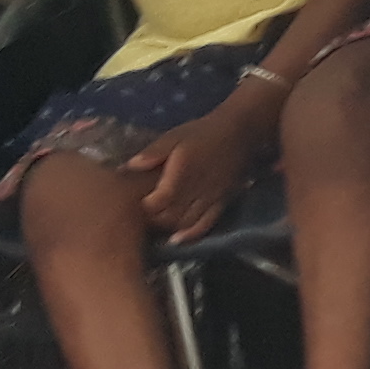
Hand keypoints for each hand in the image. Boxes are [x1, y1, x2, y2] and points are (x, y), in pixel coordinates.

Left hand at [130, 101, 267, 236]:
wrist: (239, 131)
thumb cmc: (202, 132)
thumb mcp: (175, 135)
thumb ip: (153, 152)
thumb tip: (129, 167)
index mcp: (182, 172)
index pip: (158, 202)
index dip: (145, 207)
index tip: (138, 201)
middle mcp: (197, 188)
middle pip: (169, 217)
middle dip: (154, 219)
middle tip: (147, 213)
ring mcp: (211, 197)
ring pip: (185, 223)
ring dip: (169, 227)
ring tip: (160, 222)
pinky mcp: (223, 201)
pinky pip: (207, 224)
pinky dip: (192, 234)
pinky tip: (179, 237)